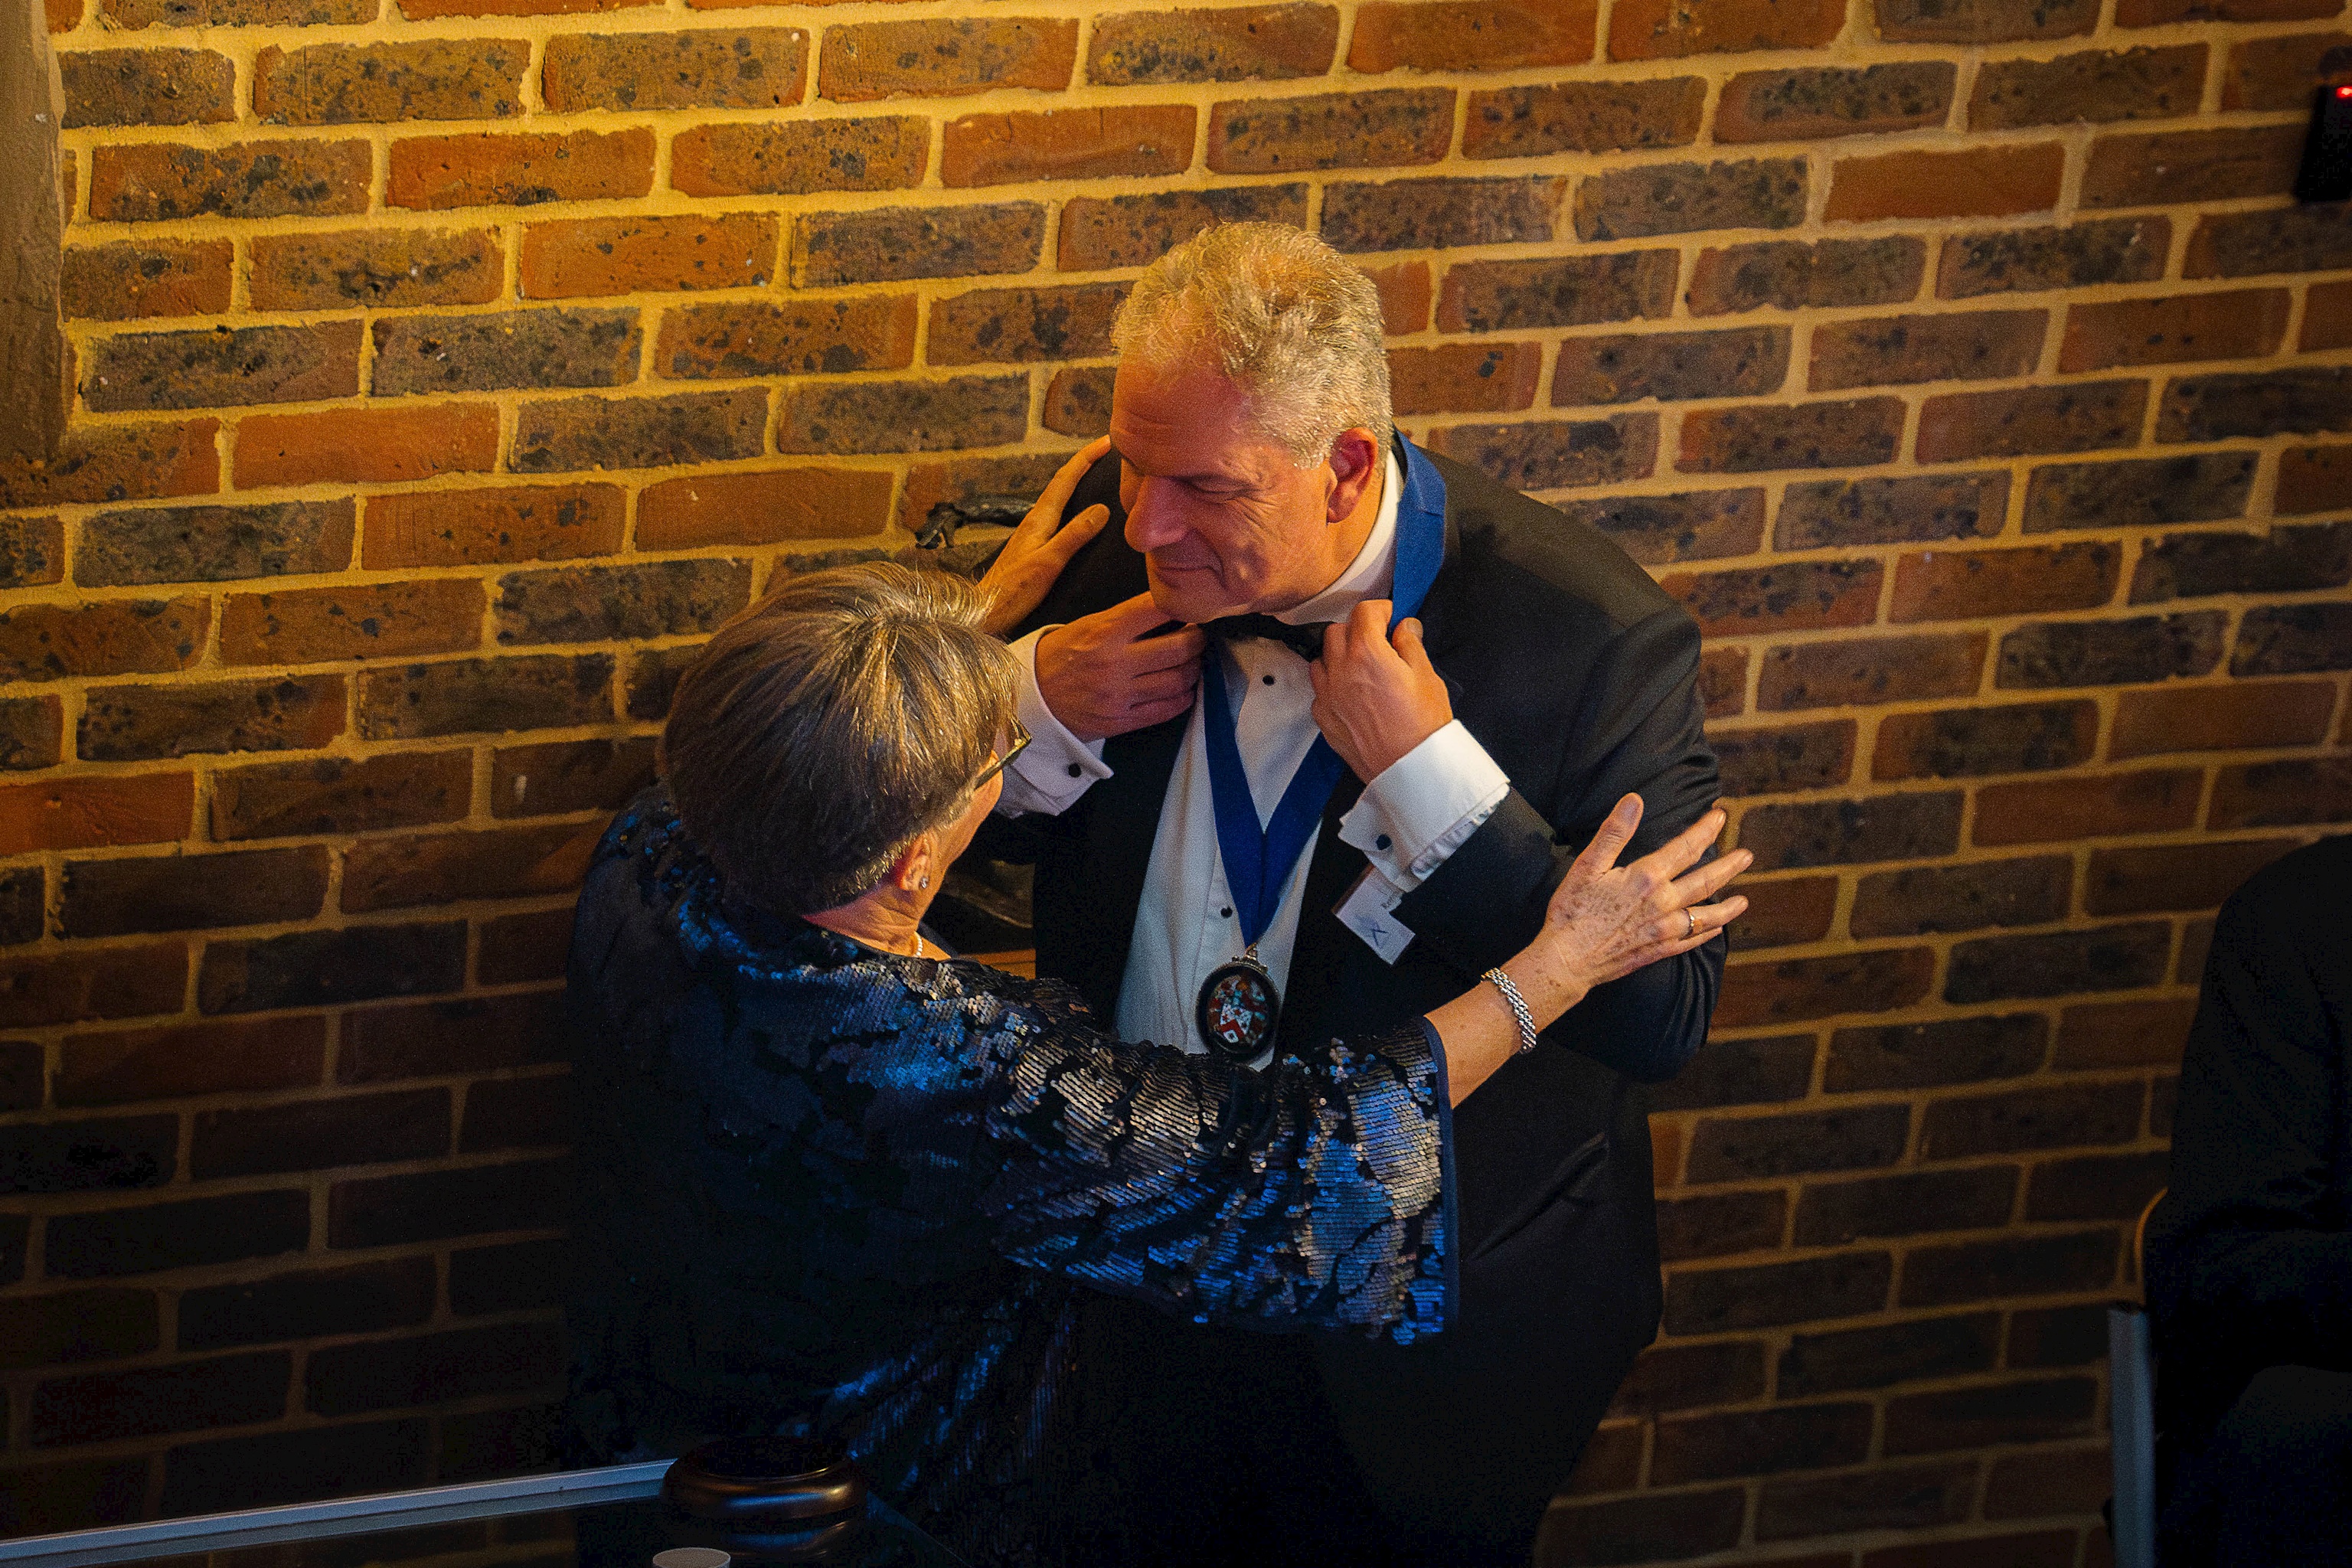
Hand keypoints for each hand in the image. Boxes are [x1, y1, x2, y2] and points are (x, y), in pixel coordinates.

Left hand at [976, 436, 1114, 636]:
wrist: (985, 612)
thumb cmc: (1012, 591)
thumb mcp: (1048, 563)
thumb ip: (1073, 536)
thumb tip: (1101, 510)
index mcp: (1038, 520)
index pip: (1065, 480)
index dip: (1085, 459)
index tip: (1105, 442)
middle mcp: (1034, 521)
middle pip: (1061, 484)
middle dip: (1083, 464)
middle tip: (1105, 451)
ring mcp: (1032, 534)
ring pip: (1059, 499)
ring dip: (1077, 482)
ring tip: (1096, 474)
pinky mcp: (1032, 547)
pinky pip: (1058, 516)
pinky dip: (1072, 505)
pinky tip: (1078, 513)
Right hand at [1036, 594, 1204, 742]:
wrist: (1030, 698)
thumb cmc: (1060, 656)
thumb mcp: (1086, 625)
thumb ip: (1125, 619)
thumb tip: (1167, 610)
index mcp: (1105, 631)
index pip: (1158, 609)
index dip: (1183, 607)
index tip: (1191, 608)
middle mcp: (1115, 662)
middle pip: (1178, 648)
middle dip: (1198, 640)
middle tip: (1200, 636)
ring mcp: (1119, 694)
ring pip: (1177, 680)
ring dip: (1194, 669)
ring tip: (1193, 662)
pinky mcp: (1121, 720)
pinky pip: (1166, 709)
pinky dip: (1183, 697)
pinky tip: (1185, 689)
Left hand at [1306, 600, 1452, 782]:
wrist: (1410, 770)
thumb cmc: (1423, 725)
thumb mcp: (1427, 676)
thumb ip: (1411, 645)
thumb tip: (1404, 627)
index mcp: (1367, 653)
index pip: (1364, 612)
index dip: (1381, 610)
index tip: (1392, 618)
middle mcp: (1339, 670)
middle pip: (1337, 631)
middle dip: (1357, 630)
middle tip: (1379, 643)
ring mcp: (1327, 696)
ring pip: (1322, 659)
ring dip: (1339, 656)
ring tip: (1362, 668)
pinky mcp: (1323, 718)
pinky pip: (1320, 690)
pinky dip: (1333, 685)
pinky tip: (1353, 694)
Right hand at [1506, 795, 1748, 1022]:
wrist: (1568, 960)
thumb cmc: (1573, 910)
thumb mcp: (1588, 865)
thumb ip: (1615, 832)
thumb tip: (1634, 800)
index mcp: (1647, 877)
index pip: (1685, 848)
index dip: (1705, 831)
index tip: (1720, 817)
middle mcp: (1663, 903)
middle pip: (1705, 881)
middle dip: (1728, 866)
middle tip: (1747, 856)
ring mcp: (1664, 929)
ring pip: (1706, 915)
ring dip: (1727, 907)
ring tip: (1744, 900)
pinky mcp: (1658, 951)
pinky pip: (1691, 941)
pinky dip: (1707, 933)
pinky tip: (1716, 930)